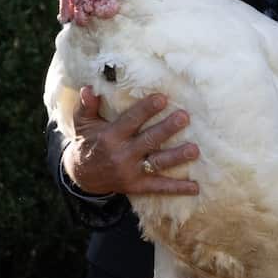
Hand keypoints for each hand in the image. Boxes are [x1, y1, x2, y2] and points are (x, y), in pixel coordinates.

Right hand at [62, 86, 198, 195]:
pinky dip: (177, 188)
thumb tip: (88, 88)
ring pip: (157, 163)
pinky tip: (195, 188)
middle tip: (184, 117)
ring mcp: (131, 172)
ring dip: (176, 157)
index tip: (162, 98)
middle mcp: (121, 154)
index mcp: (110, 136)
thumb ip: (87, 106)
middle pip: (148, 140)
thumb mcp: (83, 123)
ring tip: (194, 150)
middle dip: (167, 129)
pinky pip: (159, 187)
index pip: (130, 120)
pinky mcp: (137, 186)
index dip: (146, 109)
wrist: (82, 176)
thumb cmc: (88, 142)